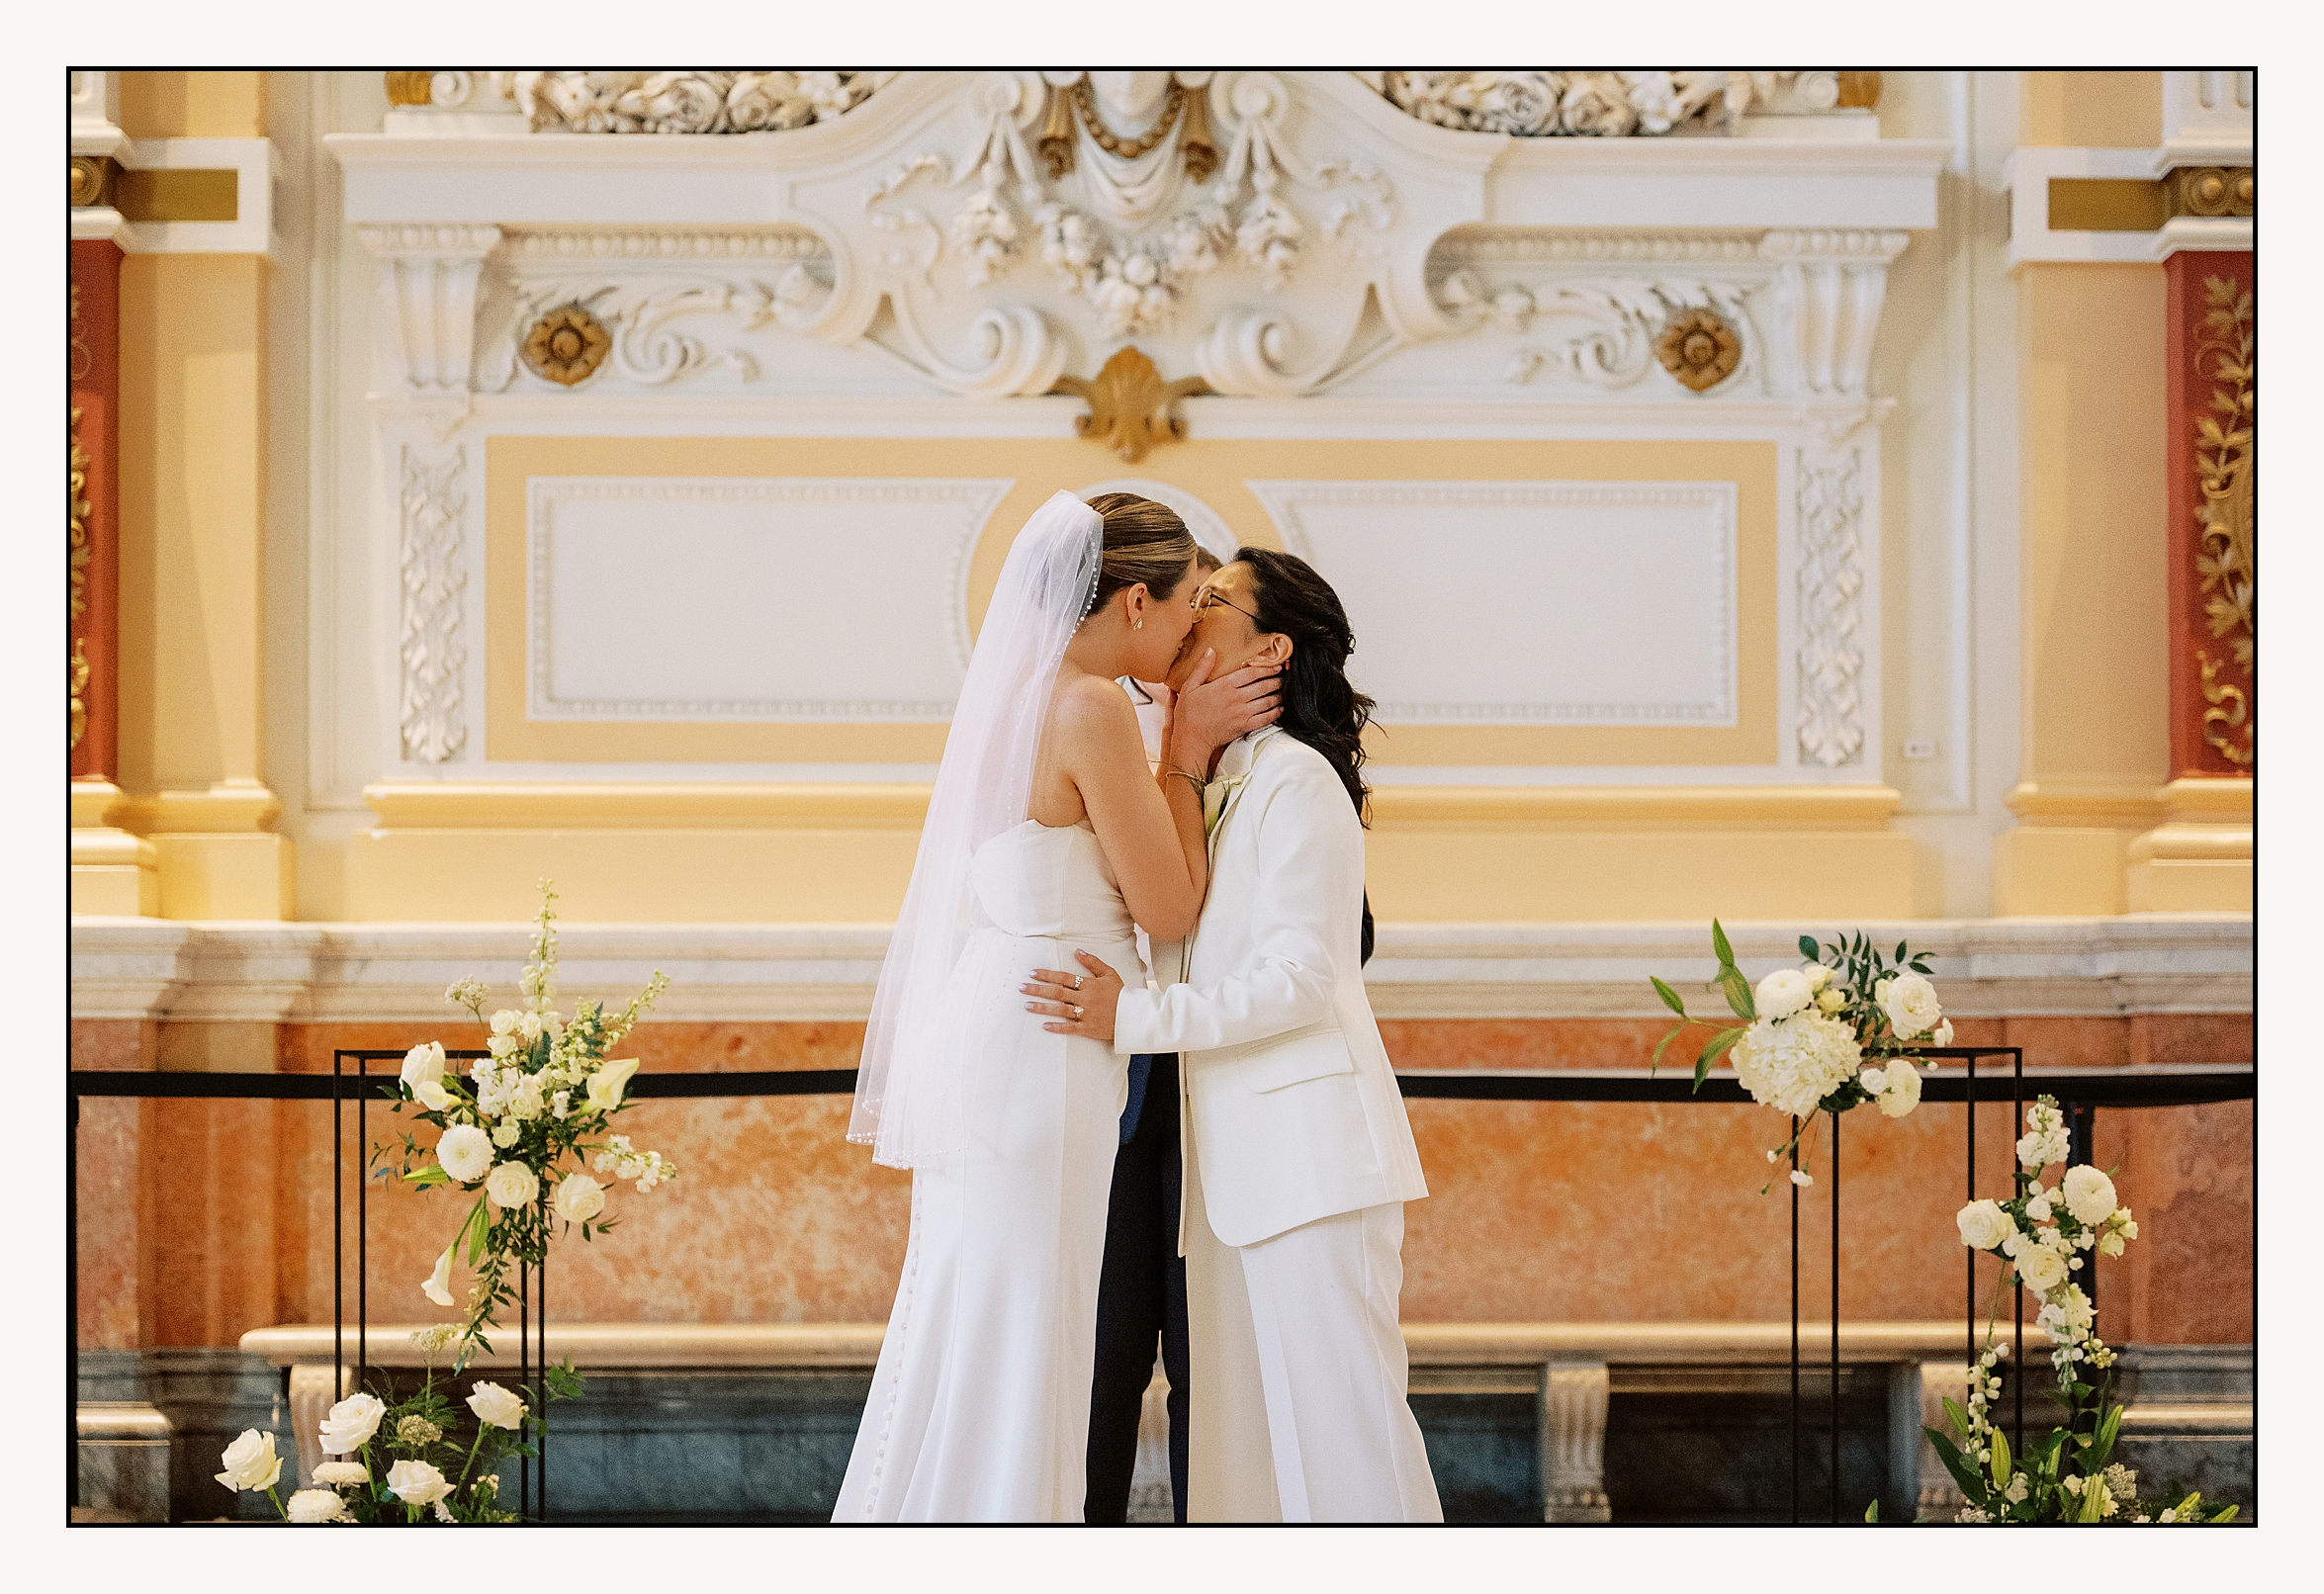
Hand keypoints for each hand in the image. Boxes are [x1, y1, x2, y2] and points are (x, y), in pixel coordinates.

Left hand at [1023, 951, 1124, 1041]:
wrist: (1133, 1015)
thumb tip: (1077, 951)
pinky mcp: (1089, 1029)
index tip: (1033, 973)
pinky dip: (1058, 1027)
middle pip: (1057, 993)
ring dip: (1043, 1008)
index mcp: (1089, 985)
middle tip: (1022, 988)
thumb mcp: (1109, 974)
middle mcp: (1085, 999)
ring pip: (1060, 1010)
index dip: (1048, 975)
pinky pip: (1071, 1028)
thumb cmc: (1121, 993)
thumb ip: (1092, 962)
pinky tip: (1044, 1026)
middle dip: (1038, 990)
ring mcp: (1086, 1014)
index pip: (1064, 978)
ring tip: (1027, 1005)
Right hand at [1168, 649, 1280, 767]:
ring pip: (1267, 701)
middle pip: (1263, 686)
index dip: (1266, 668)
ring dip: (1279, 695)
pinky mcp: (1245, 726)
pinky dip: (1275, 713)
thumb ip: (1202, 668)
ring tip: (1285, 690)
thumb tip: (1210, 651)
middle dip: (1277, 680)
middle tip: (1284, 677)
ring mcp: (1242, 713)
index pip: (1252, 673)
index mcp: (1224, 686)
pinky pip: (1266, 718)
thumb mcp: (1189, 687)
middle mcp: (1236, 698)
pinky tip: (1280, 709)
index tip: (1275, 666)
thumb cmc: (1188, 714)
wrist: (1192, 739)